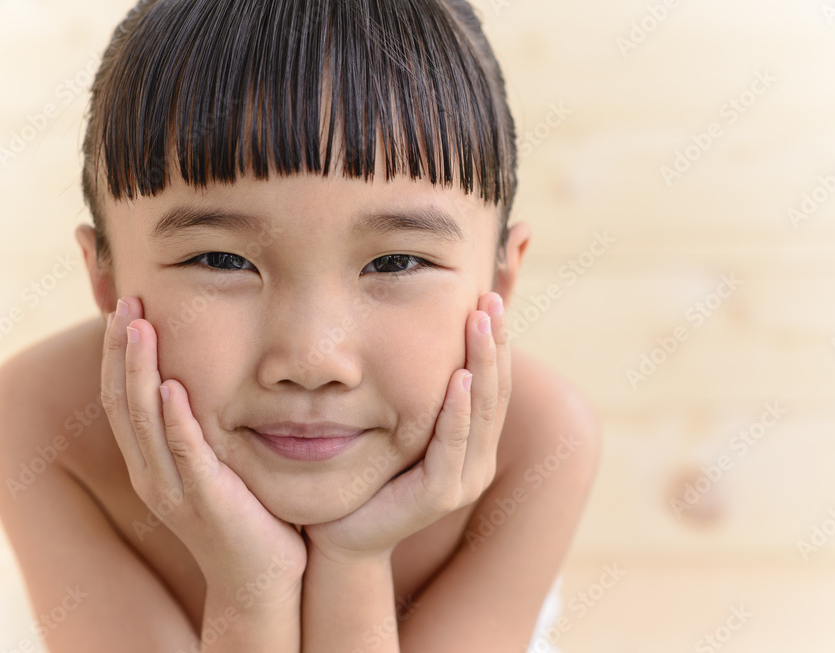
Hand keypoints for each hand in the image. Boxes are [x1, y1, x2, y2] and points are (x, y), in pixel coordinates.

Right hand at [101, 296, 306, 603]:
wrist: (260, 578)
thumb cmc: (247, 514)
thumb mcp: (216, 464)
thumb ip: (204, 427)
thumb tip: (207, 378)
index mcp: (150, 464)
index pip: (123, 400)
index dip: (121, 354)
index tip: (127, 309)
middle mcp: (151, 474)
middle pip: (123, 402)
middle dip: (123, 350)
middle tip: (127, 302)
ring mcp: (173, 489)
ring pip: (143, 421)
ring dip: (141, 371)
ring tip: (140, 325)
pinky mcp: (205, 500)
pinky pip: (185, 453)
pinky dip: (175, 419)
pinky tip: (172, 386)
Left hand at [303, 291, 510, 563]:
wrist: (339, 537)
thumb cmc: (364, 475)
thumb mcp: (395, 425)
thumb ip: (414, 394)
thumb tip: (412, 335)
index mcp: (472, 442)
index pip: (491, 384)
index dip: (494, 342)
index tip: (489, 298)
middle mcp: (476, 460)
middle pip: (494, 392)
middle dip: (494, 343)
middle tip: (491, 299)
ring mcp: (463, 480)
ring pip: (481, 412)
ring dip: (482, 364)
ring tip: (481, 323)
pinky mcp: (441, 496)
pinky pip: (453, 445)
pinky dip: (458, 410)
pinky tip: (458, 377)